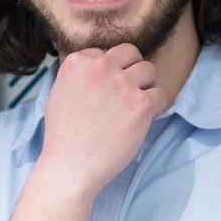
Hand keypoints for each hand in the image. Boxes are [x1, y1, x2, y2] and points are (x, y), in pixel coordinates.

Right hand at [38, 44, 167, 194]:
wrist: (70, 167)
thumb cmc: (64, 136)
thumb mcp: (59, 93)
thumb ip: (78, 75)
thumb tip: (96, 63)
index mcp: (77, 63)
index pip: (103, 53)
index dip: (108, 71)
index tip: (105, 90)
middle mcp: (100, 68)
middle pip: (130, 52)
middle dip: (131, 69)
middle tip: (127, 92)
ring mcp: (122, 85)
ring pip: (149, 69)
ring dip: (145, 85)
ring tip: (135, 106)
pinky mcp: (141, 105)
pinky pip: (161, 94)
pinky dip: (157, 106)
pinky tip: (145, 118)